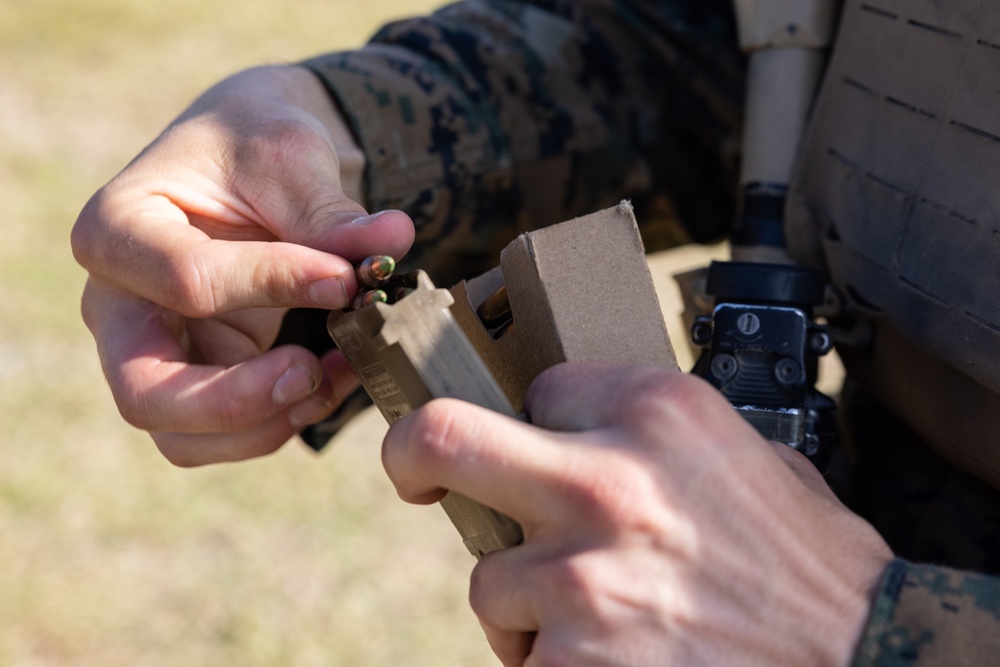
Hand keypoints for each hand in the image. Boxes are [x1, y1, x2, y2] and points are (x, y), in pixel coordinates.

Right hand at [72, 65, 413, 465]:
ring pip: (180, 437)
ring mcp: (153, 351)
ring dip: (266, 424)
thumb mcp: (289, 156)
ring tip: (333, 378)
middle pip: (145, 393)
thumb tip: (392, 239)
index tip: (347, 277)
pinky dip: (282, 421)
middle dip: (236, 400)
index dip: (274, 283)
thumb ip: (330, 209)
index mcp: (117, 229)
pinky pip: (227, 432)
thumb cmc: (253, 147)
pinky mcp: (198, 378)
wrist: (247, 165)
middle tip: (311, 372)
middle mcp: (117, 305)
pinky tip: (332, 379)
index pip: (186, 280)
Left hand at [383, 363, 892, 665]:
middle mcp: (606, 481)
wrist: (866, 662)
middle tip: (414, 472)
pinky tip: (611, 659)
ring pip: (491, 578)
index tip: (546, 445)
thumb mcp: (752, 458)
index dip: (546, 420)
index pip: (545, 387)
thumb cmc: (813, 569)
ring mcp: (579, 578)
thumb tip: (597, 429)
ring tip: (601, 617)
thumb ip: (662, 435)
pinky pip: (521, 656)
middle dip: (412, 452)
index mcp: (658, 411)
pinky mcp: (568, 663)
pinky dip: (553, 661)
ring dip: (529, 599)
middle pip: (446, 436)